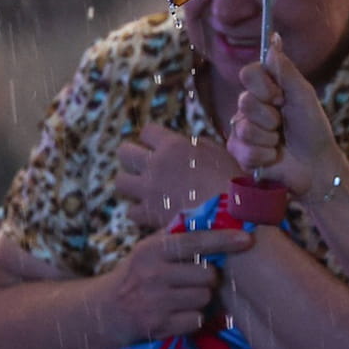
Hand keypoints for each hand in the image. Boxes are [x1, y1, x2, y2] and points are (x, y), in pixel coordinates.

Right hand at [107, 227, 252, 340]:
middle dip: (208, 278)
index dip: (223, 240)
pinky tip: (178, 314)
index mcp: (152, 249)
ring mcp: (155, 302)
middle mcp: (153, 274)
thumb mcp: (148, 250)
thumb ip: (175, 237)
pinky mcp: (158, 327)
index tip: (247, 238)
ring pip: (205, 298)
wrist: (104, 312)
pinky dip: (193, 318)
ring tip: (184, 296)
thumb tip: (213, 214)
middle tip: (195, 279)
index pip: (195, 241)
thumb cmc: (136, 275)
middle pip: (207, 274)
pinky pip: (196, 320)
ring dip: (201, 299)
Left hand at [116, 123, 241, 228]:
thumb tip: (185, 145)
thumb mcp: (216, 153)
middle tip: (143, 165)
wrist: (228, 217)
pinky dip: (139, 212)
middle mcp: (155, 164)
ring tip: (143, 189)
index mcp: (173, 145)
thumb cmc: (229, 182)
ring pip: (120, 181)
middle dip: (132, 157)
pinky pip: (131, 212)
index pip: (147, 131)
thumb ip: (194, 146)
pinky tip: (151, 212)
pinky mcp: (148, 214)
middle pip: (124, 152)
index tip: (159, 146)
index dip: (153, 138)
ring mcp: (148, 190)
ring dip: (130, 184)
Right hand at [229, 34, 342, 198]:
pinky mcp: (239, 152)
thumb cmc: (312, 128)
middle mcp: (249, 106)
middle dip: (270, 116)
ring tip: (280, 141)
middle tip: (283, 123)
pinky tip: (274, 156)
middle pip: (244, 101)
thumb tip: (274, 38)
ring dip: (269, 138)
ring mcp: (241, 129)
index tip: (280, 96)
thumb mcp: (303, 95)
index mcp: (265, 89)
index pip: (248, 73)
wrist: (315, 165)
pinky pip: (243, 150)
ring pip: (244, 128)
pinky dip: (264, 155)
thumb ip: (286, 69)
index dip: (263, 86)